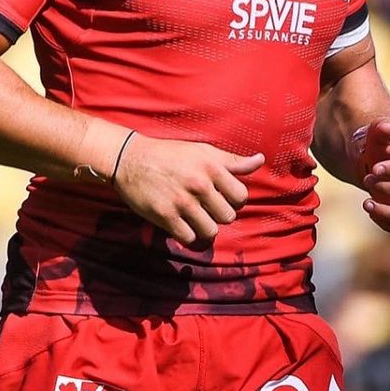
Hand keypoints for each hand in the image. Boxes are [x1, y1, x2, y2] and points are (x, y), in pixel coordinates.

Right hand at [113, 133, 263, 246]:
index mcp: (211, 166)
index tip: (221, 197)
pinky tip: (182, 225)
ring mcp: (181, 201)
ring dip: (205, 229)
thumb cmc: (170, 154)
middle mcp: (199, 184)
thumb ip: (232, 161)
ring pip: (211, 231)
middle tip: (206, 208)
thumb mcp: (202, 151)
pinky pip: (189, 239)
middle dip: (219, 215)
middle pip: (228, 217)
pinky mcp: (165, 216)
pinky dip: (188, 236)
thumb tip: (260, 160)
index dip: (234, 200)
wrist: (129, 159)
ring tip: (195, 219)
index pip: (241, 197)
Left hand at [355, 118, 389, 237]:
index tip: (374, 169)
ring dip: (387, 212)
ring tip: (366, 203)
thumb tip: (387, 129)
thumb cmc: (380, 148)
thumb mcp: (378, 135)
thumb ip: (381, 129)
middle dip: (388, 188)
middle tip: (365, 181)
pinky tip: (372, 212)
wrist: (378, 166)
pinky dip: (388, 224)